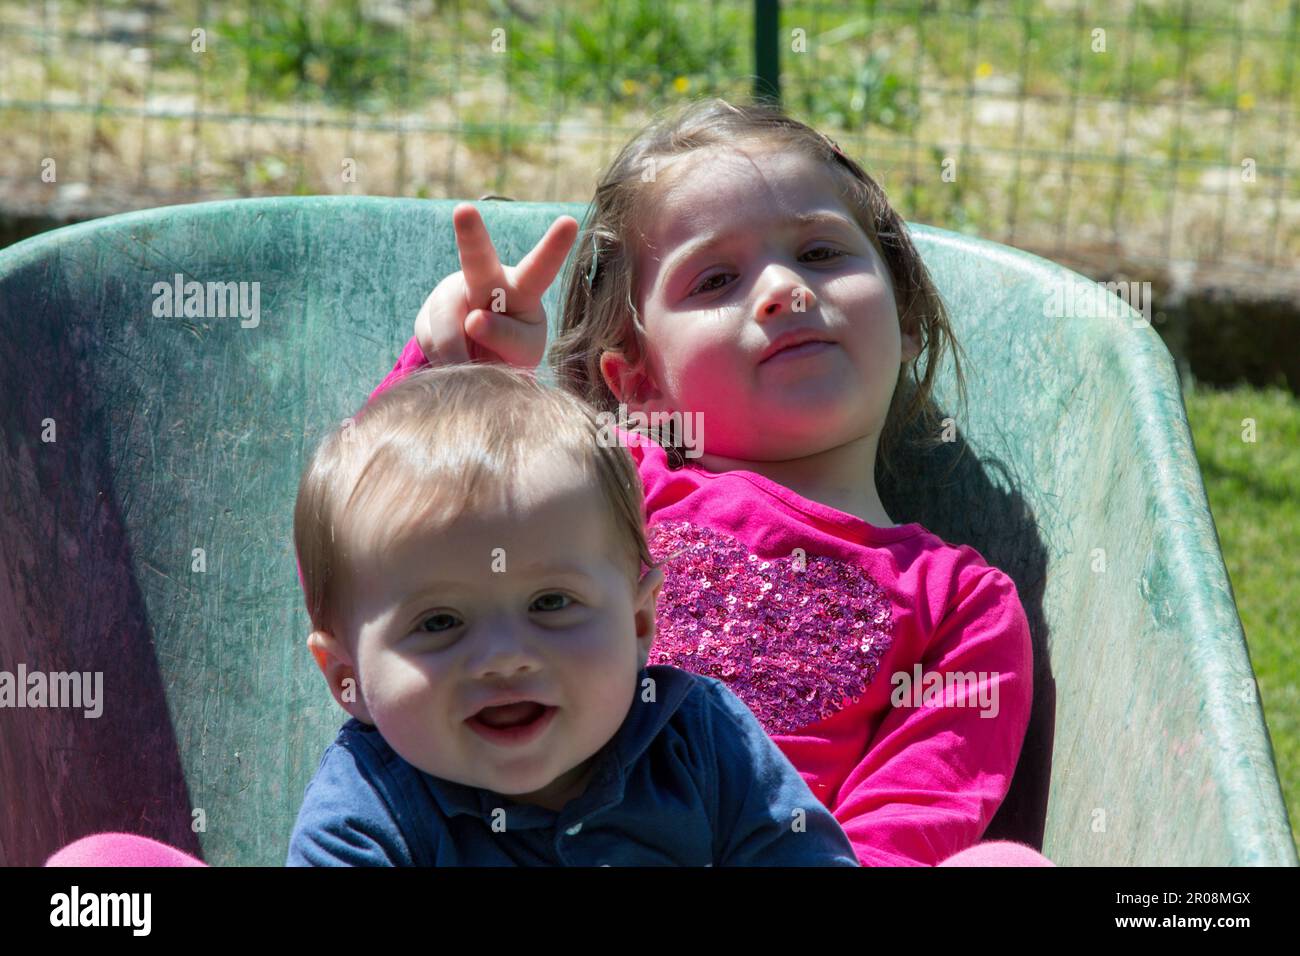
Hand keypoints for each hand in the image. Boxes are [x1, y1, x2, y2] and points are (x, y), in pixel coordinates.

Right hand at [414, 203, 578, 367]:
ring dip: (458, 353)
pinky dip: (444, 360)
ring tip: (472, 364)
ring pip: (448, 321)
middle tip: (464, 210)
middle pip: (477, 257)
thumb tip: (474, 320)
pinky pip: (431, 340)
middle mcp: (485, 280)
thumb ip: (507, 337)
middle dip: (470, 235)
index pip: (540, 269)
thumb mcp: (523, 350)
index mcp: (523, 288)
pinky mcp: (428, 313)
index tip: (570, 222)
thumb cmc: (514, 348)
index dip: (554, 248)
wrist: (477, 360)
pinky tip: (455, 358)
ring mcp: (452, 292)